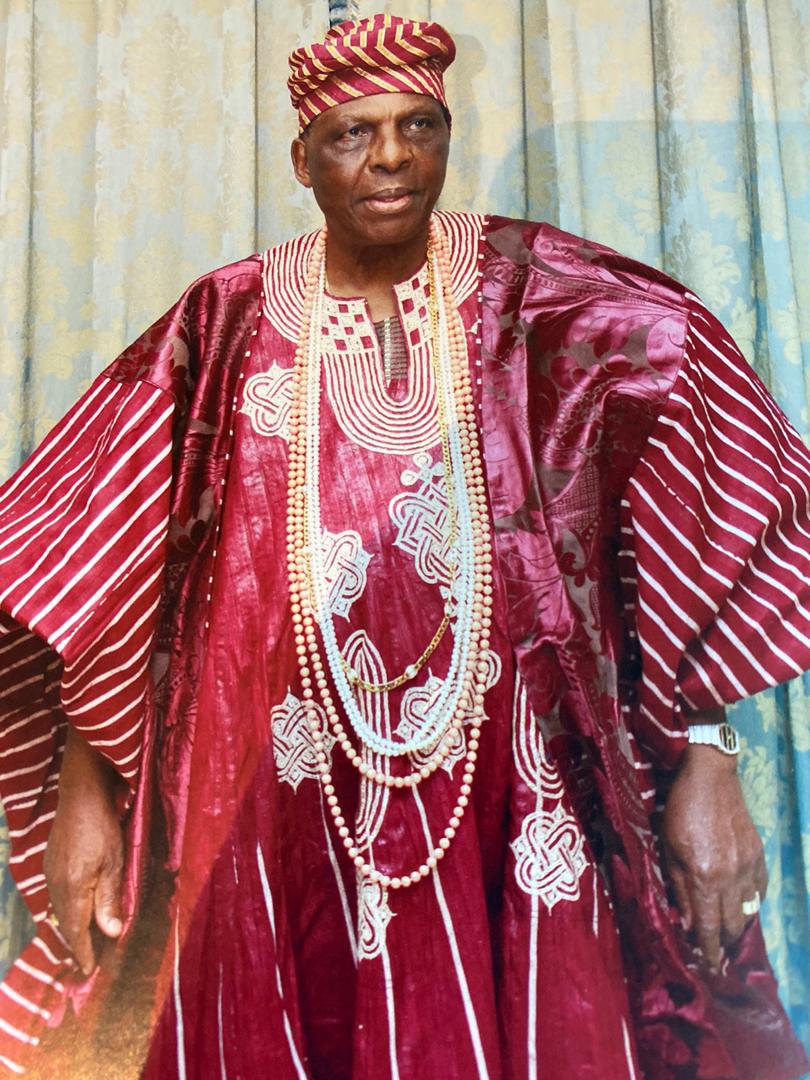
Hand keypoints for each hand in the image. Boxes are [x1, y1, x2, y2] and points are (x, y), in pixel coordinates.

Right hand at [43, 727, 124, 975]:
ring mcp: (50, 872)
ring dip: (72, 926)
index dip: (83, 952)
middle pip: (66, 923)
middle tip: (88, 961)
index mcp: (71, 889)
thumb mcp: (114, 862)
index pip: (76, 931)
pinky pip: (58, 894)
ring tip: (85, 940)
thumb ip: (109, 899)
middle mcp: (55, 884)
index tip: (89, 970)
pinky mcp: (51, 861)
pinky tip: (77, 908)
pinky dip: (68, 908)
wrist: (80, 792)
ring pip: (60, 909)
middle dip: (77, 943)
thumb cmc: (103, 825)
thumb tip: (111, 933)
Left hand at [661, 741, 766, 971]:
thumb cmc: (680, 810)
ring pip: (748, 911)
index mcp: (704, 877)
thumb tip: (687, 924)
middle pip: (732, 925)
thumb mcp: (668, 849)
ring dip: (736, 924)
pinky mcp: (759, 855)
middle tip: (713, 949)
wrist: (710, 777)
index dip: (708, 950)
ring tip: (724, 929)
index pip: (708, 927)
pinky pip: (759, 890)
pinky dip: (750, 902)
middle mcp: (730, 877)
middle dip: (722, 942)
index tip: (708, 966)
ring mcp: (749, 866)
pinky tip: (739, 903)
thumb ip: (679, 888)